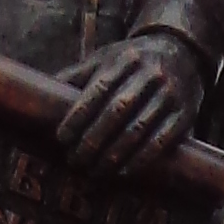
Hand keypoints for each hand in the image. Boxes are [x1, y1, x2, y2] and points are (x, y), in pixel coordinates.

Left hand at [56, 34, 205, 181]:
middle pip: (117, 111)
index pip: (97, 89)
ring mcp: (170, 93)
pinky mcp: (186, 113)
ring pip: (139, 129)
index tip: (61, 138)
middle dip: (93, 140)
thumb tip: (37, 95)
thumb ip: (76, 76)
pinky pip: (163, 140)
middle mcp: (149, 74)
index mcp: (124, 59)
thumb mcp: (106, 59)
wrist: (183, 51)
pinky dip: (142, 159)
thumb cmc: (133, 61)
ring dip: (114, 155)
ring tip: (95, 172)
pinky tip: (124, 172)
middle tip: (75, 161)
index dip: (78, 116)